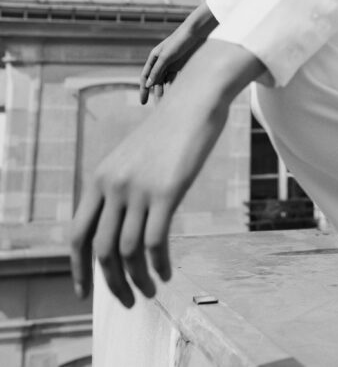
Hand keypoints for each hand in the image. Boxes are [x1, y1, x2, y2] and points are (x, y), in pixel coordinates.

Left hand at [71, 40, 264, 306]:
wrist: (194, 102)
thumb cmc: (168, 133)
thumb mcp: (131, 159)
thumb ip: (119, 190)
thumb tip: (117, 233)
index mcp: (99, 178)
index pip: (77, 235)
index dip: (79, 269)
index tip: (84, 292)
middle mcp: (113, 185)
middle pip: (101, 250)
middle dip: (111, 284)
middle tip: (128, 300)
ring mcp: (139, 188)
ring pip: (128, 252)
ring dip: (137, 280)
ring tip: (150, 290)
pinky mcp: (167, 191)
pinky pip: (155, 243)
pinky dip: (159, 266)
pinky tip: (166, 273)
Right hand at [139, 5, 216, 103]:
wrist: (196, 32)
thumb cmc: (180, 41)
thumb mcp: (167, 56)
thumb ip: (157, 70)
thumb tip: (148, 85)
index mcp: (154, 57)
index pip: (145, 76)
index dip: (143, 90)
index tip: (143, 102)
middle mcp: (161, 61)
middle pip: (155, 81)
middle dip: (155, 94)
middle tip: (157, 108)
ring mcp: (171, 64)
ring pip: (165, 81)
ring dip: (164, 92)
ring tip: (166, 104)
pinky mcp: (181, 65)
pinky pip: (175, 79)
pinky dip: (174, 87)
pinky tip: (176, 96)